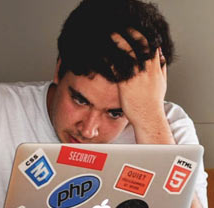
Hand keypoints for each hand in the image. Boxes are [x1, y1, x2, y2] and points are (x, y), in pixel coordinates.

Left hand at [112, 29, 172, 143]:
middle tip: (121, 31)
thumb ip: (161, 70)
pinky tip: (104, 56)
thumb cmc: (153, 103)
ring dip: (119, 45)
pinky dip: (111, 61)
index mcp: (155, 69)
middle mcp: (147, 71)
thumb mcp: (161, 84)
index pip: (151, 47)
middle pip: (140, 47)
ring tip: (111, 38)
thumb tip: (161, 59)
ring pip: (128, 55)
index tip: (134, 32)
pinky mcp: (126, 85)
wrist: (148, 117)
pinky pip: (117, 69)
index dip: (143, 37)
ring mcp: (136, 77)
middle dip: (131, 36)